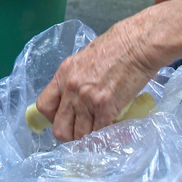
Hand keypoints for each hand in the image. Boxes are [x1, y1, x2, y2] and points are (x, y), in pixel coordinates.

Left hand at [33, 17, 161, 141]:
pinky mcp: (105, 108)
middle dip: (70, 134)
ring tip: (99, 130)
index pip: (44, 106)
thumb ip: (77, 78)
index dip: (53, 117)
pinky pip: (98, 133)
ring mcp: (87, 100)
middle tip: (82, 129)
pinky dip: (104, 135)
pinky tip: (111, 129)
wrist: (137, 44)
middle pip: (59, 128)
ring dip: (89, 137)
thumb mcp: (85, 58)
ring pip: (79, 135)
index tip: (64, 118)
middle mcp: (71, 88)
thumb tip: (76, 95)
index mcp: (64, 74)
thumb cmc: (117, 46)